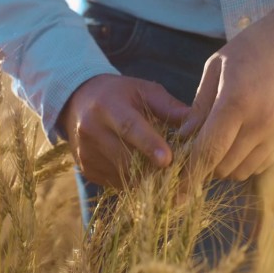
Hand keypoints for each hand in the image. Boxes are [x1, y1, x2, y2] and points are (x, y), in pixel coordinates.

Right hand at [59, 74, 189, 187]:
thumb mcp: (143, 90)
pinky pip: (117, 183)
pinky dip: (134, 179)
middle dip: (154, 166)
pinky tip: (141, 167)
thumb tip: (195, 122)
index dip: (149, 145)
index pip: (129, 127)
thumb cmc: (120, 94)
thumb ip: (168, 106)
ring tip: (160, 166)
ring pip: (124, 174)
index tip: (168, 160)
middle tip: (178, 168)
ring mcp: (86, 153)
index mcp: (108, 106)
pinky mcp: (87, 170)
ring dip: (146, 175)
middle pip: (127, 157)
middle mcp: (91, 130)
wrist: (78, 103)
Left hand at [178, 1, 273, 181]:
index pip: (208, 152)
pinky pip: (260, 165)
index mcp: (236, 103)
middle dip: (203, 165)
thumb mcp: (216, 67)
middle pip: (223, 166)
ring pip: (241, 171)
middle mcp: (260, 124)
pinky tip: (239, 139)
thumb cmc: (254, 46)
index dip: (189, 176)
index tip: (176, 194)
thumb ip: (200, 106)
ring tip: (217, 141)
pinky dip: (244, 161)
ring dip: (223, 164)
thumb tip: (185, 137)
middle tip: (193, 150)